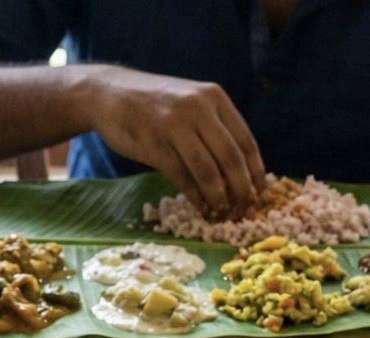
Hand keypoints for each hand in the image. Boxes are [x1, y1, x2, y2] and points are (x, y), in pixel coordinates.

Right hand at [78, 66, 265, 215]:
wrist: (109, 93)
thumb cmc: (155, 106)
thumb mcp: (191, 105)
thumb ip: (214, 129)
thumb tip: (241, 172)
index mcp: (214, 98)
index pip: (246, 141)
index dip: (256, 173)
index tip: (260, 194)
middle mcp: (198, 108)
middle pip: (231, 158)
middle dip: (241, 190)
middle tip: (244, 210)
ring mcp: (174, 124)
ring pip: (208, 170)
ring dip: (218, 197)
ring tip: (223, 212)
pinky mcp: (153, 143)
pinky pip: (181, 176)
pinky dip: (194, 196)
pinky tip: (200, 207)